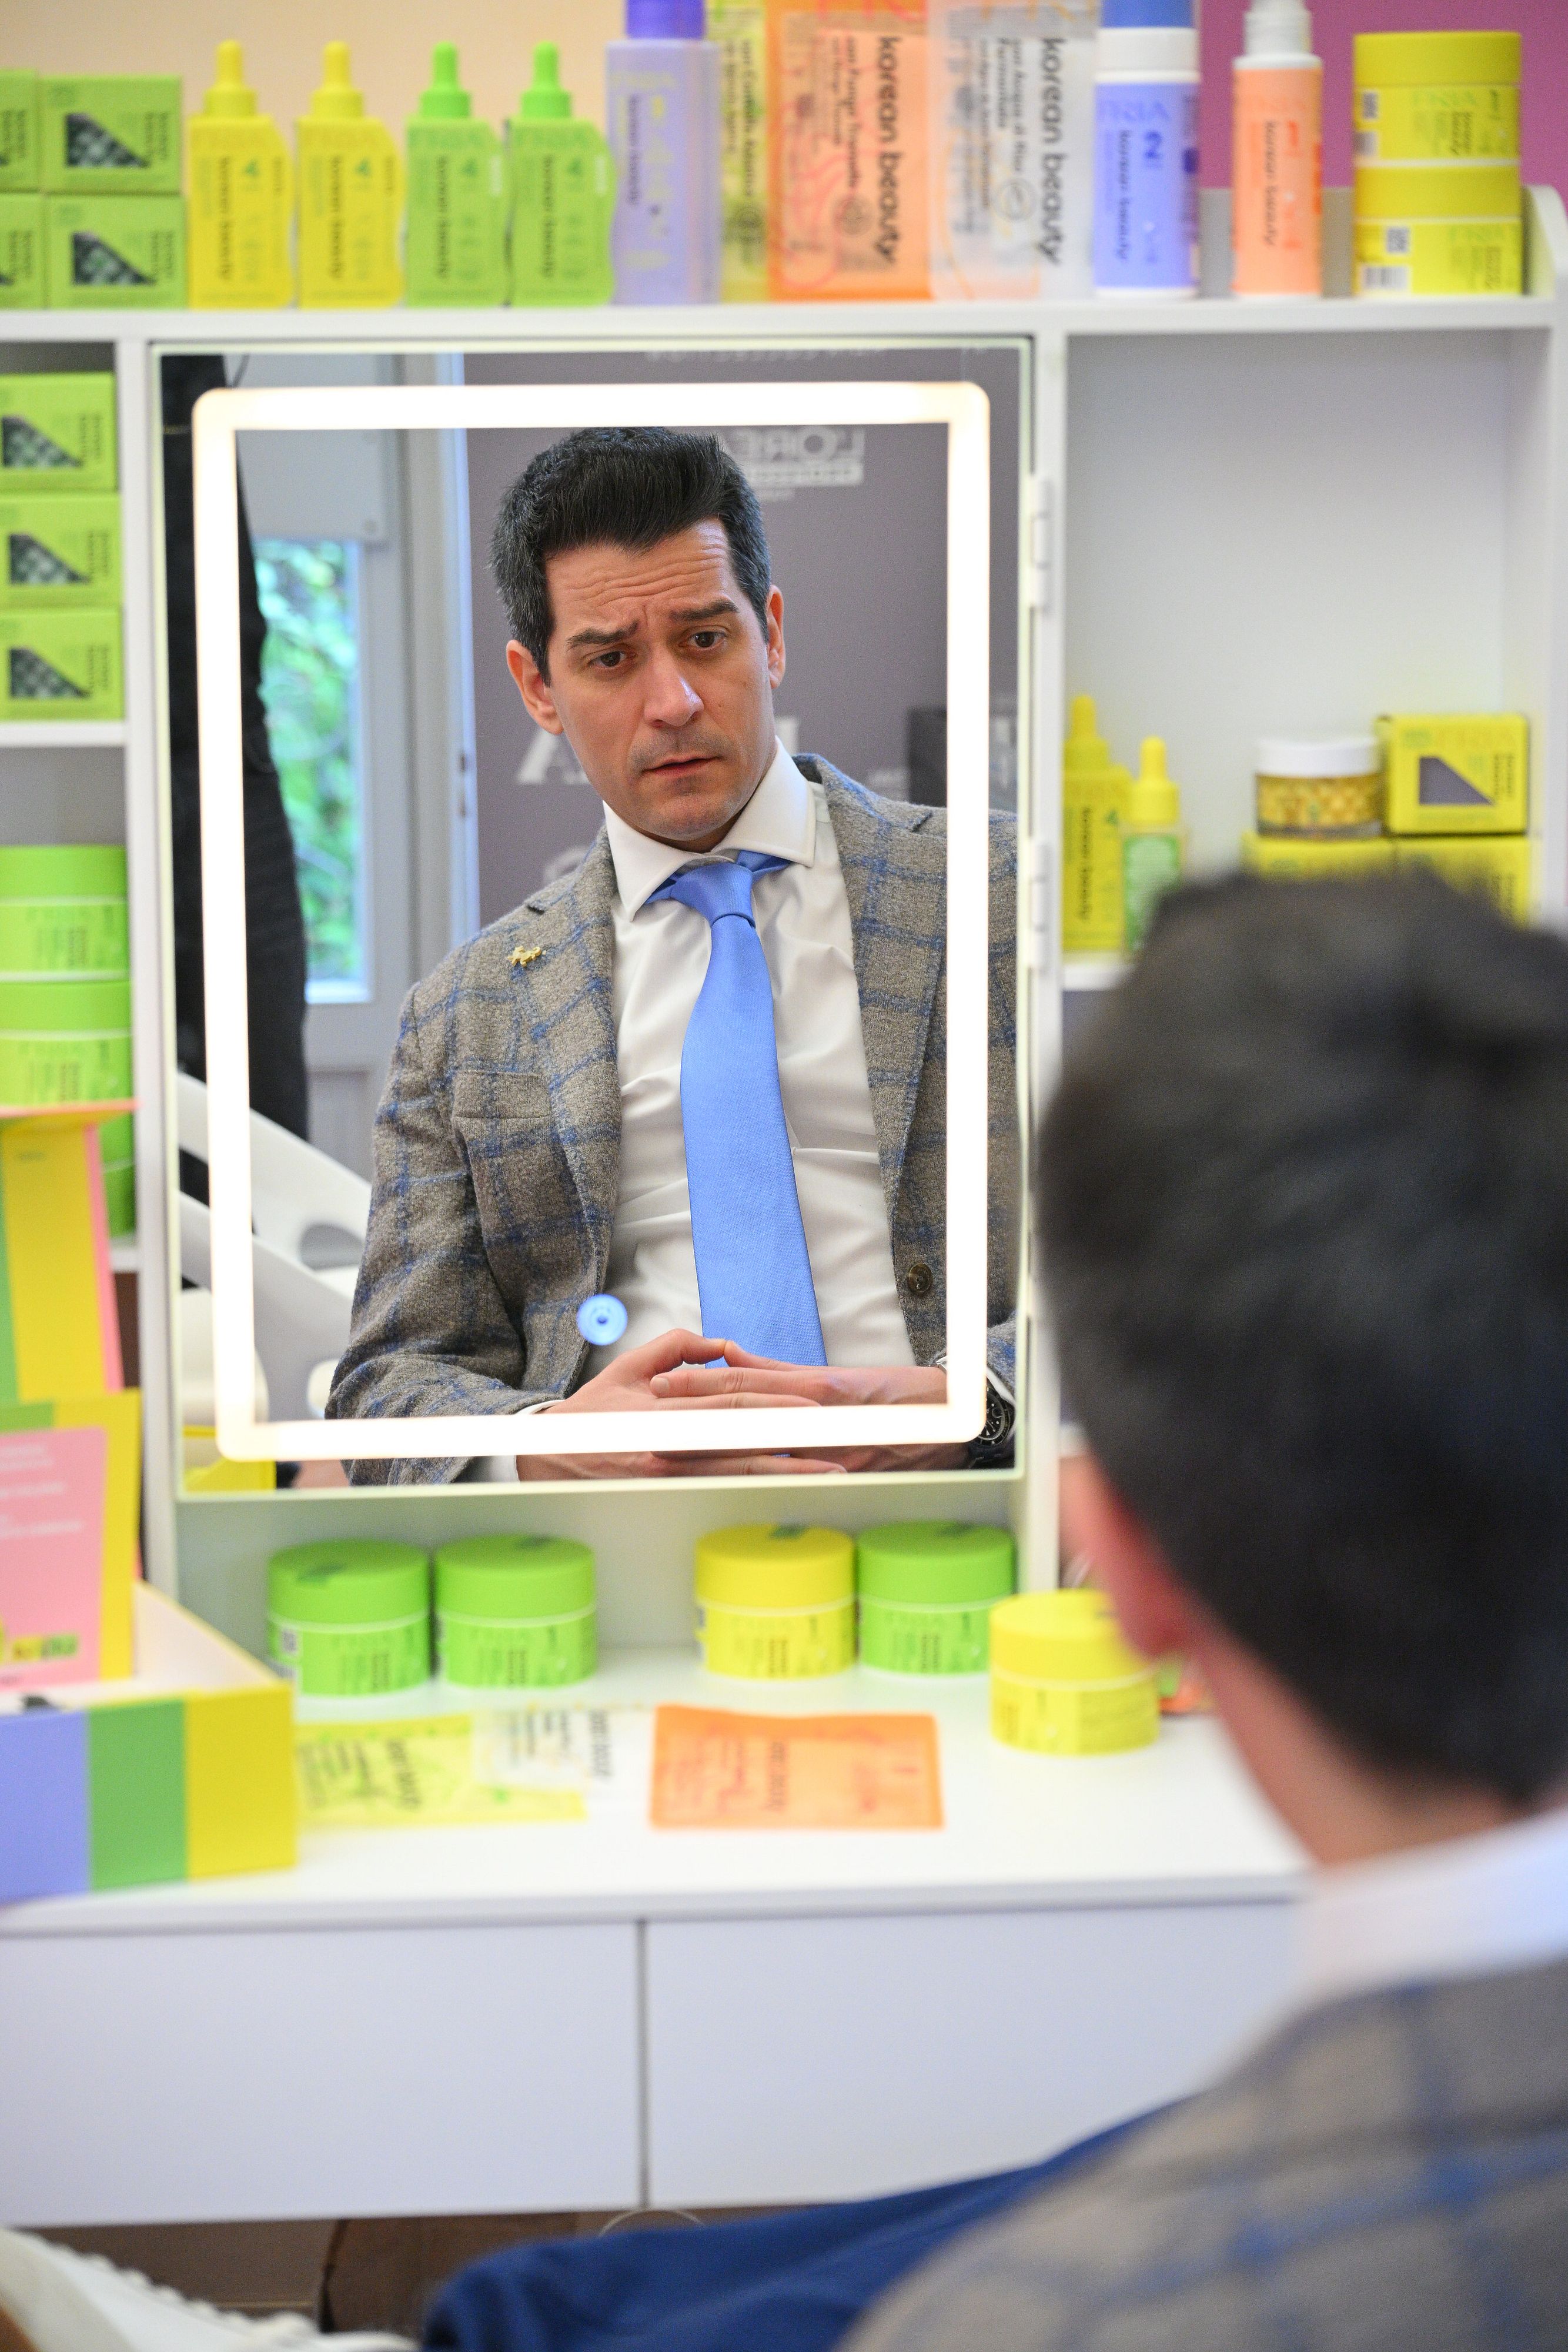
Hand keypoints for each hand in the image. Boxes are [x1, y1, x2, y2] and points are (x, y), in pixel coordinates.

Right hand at [516, 1329, 850, 1480]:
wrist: (550, 1458)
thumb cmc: (593, 1411)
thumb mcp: (629, 1366)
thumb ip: (678, 1347)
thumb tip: (724, 1344)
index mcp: (664, 1409)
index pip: (729, 1405)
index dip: (773, 1405)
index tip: (810, 1407)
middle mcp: (670, 1445)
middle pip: (743, 1442)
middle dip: (793, 1442)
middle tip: (836, 1441)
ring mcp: (671, 1475)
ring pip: (737, 1472)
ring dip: (785, 1472)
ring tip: (827, 1471)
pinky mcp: (668, 1494)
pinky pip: (719, 1489)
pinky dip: (755, 1488)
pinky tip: (786, 1489)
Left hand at [649, 1348, 969, 1472]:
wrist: (954, 1412)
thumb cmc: (899, 1396)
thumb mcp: (838, 1379)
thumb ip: (783, 1374)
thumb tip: (733, 1359)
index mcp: (812, 1386)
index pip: (745, 1383)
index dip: (700, 1384)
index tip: (659, 1386)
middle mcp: (817, 1406)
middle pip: (744, 1409)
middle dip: (694, 1415)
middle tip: (647, 1419)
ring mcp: (831, 1433)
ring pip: (764, 1433)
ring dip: (716, 1440)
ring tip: (671, 1443)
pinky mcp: (851, 1455)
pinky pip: (801, 1460)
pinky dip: (767, 1463)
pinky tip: (735, 1468)